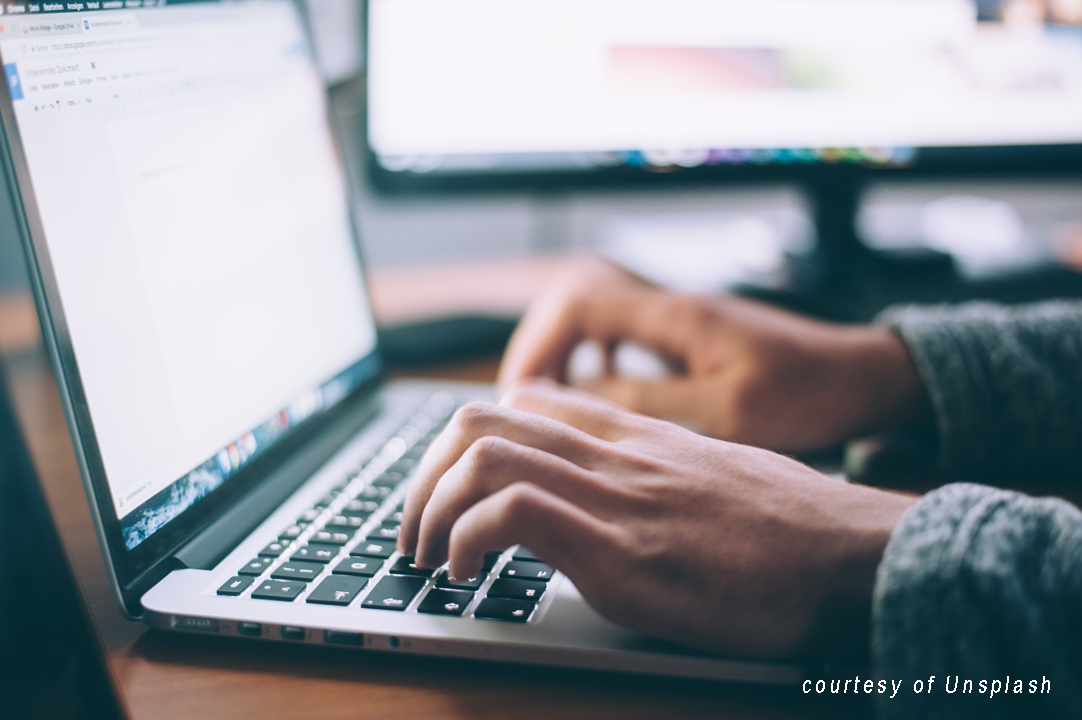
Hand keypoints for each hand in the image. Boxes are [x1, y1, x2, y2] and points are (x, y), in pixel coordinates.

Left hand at [398, 380, 915, 659]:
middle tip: (416, 529)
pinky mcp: (623, 552)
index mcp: (637, 435)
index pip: (525, 401)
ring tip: (428, 557)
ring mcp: (617, 497)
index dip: (466, 441)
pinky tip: (467, 575)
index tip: (451, 490)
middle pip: (481, 418)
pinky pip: (513, 513)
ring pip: (482, 454)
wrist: (859, 556)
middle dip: (424, 475)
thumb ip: (656, 473)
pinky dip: (467, 539)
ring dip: (429, 508)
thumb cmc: (796, 529)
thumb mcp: (716, 478)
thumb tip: (614, 499)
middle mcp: (617, 453)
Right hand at [498, 258, 929, 451]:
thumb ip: (650, 402)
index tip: (522, 394)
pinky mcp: (688, 337)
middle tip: (524, 402)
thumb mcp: (728, 411)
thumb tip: (580, 399)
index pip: (578, 303)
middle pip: (574, 301)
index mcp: (675, 315)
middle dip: (539, 348)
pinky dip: (595, 360)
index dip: (537, 345)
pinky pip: (620, 335)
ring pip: (594, 317)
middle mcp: (670, 307)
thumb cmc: (809, 393)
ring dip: (564, 353)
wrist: (862, 377)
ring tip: (549, 402)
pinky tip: (599, 395)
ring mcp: (678, 319)